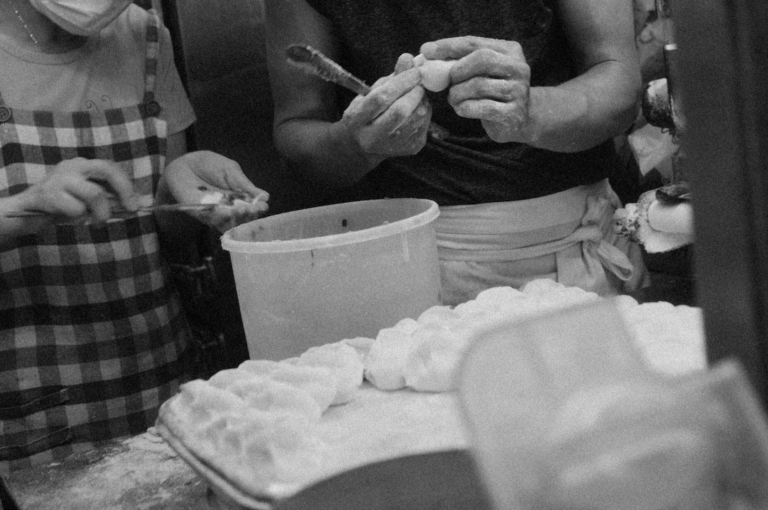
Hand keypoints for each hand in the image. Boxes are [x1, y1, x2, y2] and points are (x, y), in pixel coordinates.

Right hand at [11, 157, 137, 222]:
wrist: (27, 210)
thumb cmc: (63, 204)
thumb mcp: (87, 198)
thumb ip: (109, 197)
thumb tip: (138, 204)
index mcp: (83, 165)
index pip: (111, 167)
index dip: (127, 186)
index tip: (135, 205)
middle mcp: (72, 166)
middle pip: (106, 170)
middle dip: (123, 190)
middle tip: (130, 210)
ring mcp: (60, 178)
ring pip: (95, 194)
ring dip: (101, 214)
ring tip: (96, 222)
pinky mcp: (49, 194)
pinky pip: (77, 209)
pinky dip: (80, 219)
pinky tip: (72, 219)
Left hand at [160, 150, 268, 231]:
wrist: (186, 165)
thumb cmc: (210, 166)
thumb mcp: (231, 171)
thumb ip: (244, 184)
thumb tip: (265, 196)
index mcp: (242, 199)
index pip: (254, 208)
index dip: (259, 208)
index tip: (263, 206)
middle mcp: (232, 210)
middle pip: (244, 219)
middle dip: (249, 215)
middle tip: (253, 209)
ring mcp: (218, 215)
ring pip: (231, 223)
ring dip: (236, 218)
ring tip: (242, 210)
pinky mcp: (204, 216)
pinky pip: (214, 221)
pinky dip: (220, 218)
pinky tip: (227, 212)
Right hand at [340, 67, 430, 164]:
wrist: (362, 147)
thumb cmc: (366, 113)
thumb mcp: (370, 93)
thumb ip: (389, 78)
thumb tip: (408, 57)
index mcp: (357, 120)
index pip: (381, 98)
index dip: (401, 82)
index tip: (414, 70)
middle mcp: (374, 137)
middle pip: (401, 111)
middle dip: (414, 91)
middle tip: (418, 81)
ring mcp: (393, 146)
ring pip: (417, 117)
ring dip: (421, 100)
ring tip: (415, 94)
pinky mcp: (410, 149)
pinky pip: (425, 123)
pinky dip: (424, 110)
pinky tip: (416, 108)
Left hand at [420, 36, 531, 142]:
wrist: (519, 120)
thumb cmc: (492, 92)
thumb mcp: (482, 71)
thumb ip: (461, 60)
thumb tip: (427, 51)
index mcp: (510, 51)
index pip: (475, 43)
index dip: (449, 46)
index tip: (426, 51)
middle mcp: (519, 68)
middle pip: (482, 59)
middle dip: (457, 70)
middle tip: (448, 81)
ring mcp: (518, 91)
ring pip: (479, 85)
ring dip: (458, 93)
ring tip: (454, 98)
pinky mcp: (513, 114)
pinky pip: (482, 108)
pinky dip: (465, 108)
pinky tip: (461, 109)